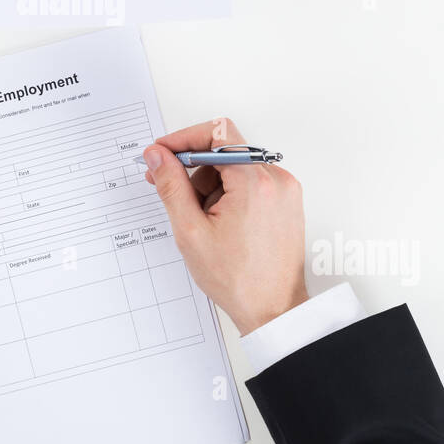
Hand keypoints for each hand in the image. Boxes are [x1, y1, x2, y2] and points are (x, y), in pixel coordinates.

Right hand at [143, 118, 306, 334]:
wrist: (272, 309)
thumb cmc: (238, 279)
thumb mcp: (191, 231)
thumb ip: (170, 186)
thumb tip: (157, 156)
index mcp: (255, 183)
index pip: (217, 133)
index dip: (184, 139)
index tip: (163, 153)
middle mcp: (276, 180)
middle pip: (225, 150)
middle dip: (194, 168)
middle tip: (171, 190)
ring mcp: (285, 190)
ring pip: (236, 166)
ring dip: (211, 184)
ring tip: (202, 220)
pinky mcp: (286, 201)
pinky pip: (251, 181)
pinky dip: (229, 192)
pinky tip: (219, 221)